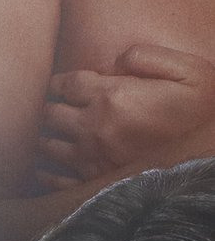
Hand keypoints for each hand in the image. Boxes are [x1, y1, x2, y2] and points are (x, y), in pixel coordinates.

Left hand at [39, 45, 214, 186]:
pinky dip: (44, 172)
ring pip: (45, 145)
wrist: (213, 162)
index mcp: (114, 96)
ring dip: (43, 137)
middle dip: (47, 107)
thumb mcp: (190, 72)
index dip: (58, 82)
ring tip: (47, 133)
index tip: (59, 85)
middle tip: (51, 107)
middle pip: (49, 113)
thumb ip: (150, 56)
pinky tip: (45, 167)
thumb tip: (118, 59)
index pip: (66, 84)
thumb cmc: (206, 113)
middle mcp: (95, 127)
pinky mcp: (94, 183)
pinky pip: (54, 180)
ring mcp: (91, 158)